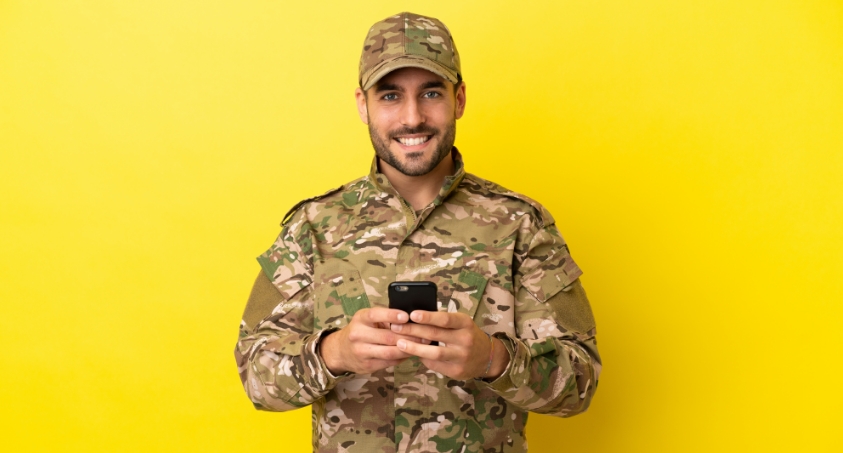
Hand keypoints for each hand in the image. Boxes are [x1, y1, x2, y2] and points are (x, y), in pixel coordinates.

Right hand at [319, 307, 421, 374]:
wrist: (340, 351)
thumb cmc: (361, 330)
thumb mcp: (367, 319)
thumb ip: (384, 317)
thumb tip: (411, 317)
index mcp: (360, 319)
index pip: (375, 315)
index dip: (391, 315)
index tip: (406, 316)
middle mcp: (358, 335)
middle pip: (387, 336)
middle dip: (408, 336)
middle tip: (425, 334)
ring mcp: (362, 352)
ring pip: (390, 352)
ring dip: (408, 349)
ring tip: (422, 344)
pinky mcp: (367, 365)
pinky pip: (389, 362)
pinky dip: (402, 357)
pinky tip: (411, 353)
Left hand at [390, 310, 508, 379]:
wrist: (488, 357)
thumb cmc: (467, 335)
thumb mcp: (461, 324)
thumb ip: (443, 322)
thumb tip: (414, 318)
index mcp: (465, 323)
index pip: (445, 319)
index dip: (428, 317)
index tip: (412, 314)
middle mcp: (465, 339)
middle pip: (435, 334)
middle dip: (413, 330)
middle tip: (396, 327)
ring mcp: (461, 357)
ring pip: (434, 353)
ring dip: (415, 348)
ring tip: (400, 343)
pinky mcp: (457, 371)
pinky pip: (435, 364)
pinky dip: (423, 358)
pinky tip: (413, 354)